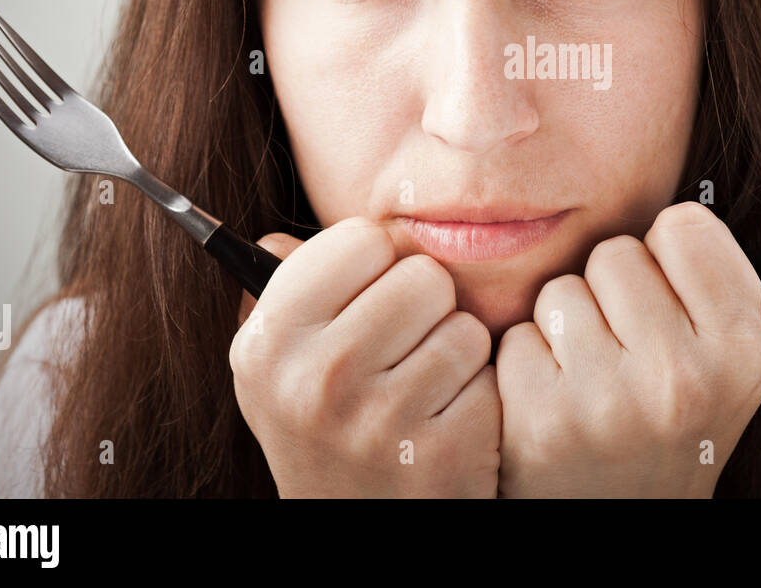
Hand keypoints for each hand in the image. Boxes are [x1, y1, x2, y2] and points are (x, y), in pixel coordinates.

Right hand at [228, 218, 500, 497]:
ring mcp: (380, 421)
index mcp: (269, 342)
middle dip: (425, 305)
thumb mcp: (277, 364)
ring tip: (422, 385)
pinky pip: (491, 376)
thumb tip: (276, 237)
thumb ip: (281, 292)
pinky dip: (478, 393)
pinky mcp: (441, 453)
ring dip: (454, 349)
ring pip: (464, 326)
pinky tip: (445, 419)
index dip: (377, 262)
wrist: (353, 523)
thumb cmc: (323, 420)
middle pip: (424, 276)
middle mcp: (317, 379)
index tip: (368, 293)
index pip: (362, 238)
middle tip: (401, 346)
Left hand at [496, 202, 760, 497]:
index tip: (668, 289)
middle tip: (626, 346)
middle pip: (615, 253)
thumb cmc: (672, 422)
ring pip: (562, 290)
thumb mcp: (727, 360)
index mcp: (740, 351)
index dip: (667, 253)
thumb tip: (678, 208)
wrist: (624, 518)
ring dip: (567, 324)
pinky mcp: (542, 421)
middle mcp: (680, 378)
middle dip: (611, 289)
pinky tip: (556, 401)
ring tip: (591, 376)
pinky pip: (519, 336)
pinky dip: (530, 364)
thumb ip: (713, 281)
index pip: (684, 225)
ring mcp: (608, 402)